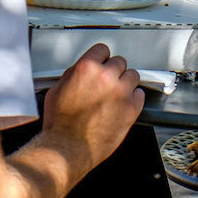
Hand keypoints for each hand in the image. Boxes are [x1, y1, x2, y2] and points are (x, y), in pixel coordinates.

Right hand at [39, 44, 143, 170]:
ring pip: (133, 76)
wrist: (68, 147)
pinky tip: (124, 104)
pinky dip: (134, 98)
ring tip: (117, 93)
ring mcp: (121, 93)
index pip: (102, 50)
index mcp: (87, 69)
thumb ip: (73, 75)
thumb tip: (80, 72)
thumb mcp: (57, 90)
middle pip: (119, 62)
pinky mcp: (131, 109)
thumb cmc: (60, 124)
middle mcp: (106, 77)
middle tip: (107, 82)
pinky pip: (140, 94)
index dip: (101, 58)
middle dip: (113, 71)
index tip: (102, 63)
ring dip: (125, 82)